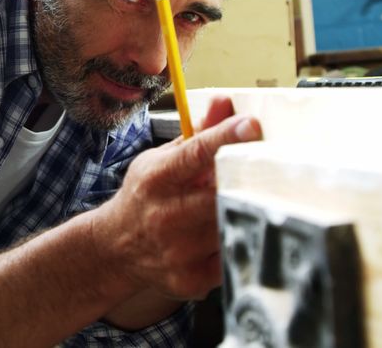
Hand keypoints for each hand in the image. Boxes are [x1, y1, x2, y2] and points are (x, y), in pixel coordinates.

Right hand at [95, 96, 260, 299]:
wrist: (115, 248)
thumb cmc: (144, 197)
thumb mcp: (162, 160)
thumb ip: (198, 135)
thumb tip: (224, 102)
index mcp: (156, 179)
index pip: (195, 154)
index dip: (226, 138)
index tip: (252, 125)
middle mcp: (164, 215)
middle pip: (220, 194)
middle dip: (245, 181)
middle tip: (266, 171)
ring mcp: (177, 251)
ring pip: (231, 226)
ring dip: (243, 213)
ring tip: (243, 204)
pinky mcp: (190, 280)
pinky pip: (232, 257)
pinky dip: (235, 243)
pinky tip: (226, 235)